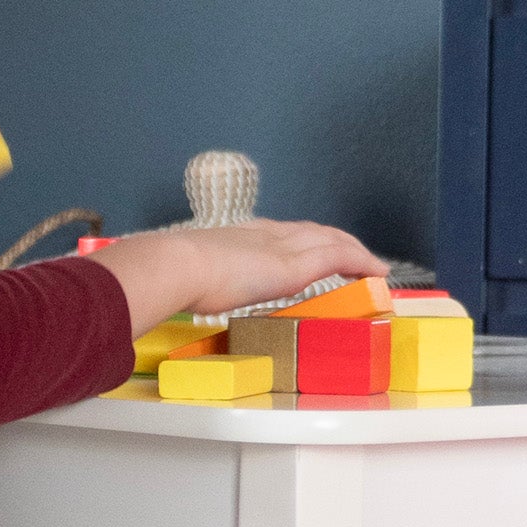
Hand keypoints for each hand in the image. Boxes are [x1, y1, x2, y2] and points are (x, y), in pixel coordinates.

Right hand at [89, 220, 386, 337]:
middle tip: (350, 252)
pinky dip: (363, 261)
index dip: (295, 239)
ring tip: (370, 264)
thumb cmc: (164, 274)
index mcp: (234, 236)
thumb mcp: (173, 276)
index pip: (276, 233)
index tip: (303, 247)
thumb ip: (173, 283)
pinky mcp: (298, 263)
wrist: (172, 266)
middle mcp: (264, 234)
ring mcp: (283, 246)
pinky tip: (378, 273)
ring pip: (331, 239)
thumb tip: (148, 295)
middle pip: (309, 231)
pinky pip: (343, 255)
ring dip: (353, 250)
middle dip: (332, 239)